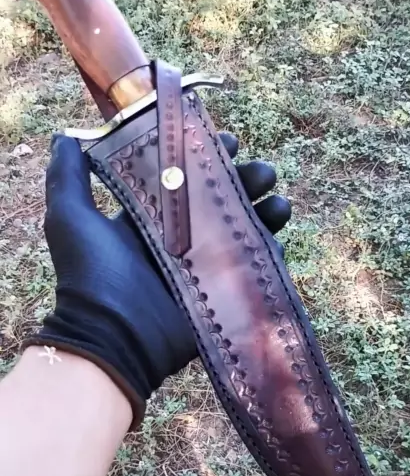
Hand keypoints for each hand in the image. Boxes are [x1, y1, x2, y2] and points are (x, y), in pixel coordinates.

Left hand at [25, 134, 290, 426]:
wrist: (111, 339)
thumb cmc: (90, 276)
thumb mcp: (70, 218)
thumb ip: (67, 176)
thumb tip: (65, 136)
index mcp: (148, 217)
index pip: (184, 177)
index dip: (207, 157)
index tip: (228, 140)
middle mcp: (178, 238)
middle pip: (221, 200)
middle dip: (246, 180)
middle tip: (262, 171)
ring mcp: (202, 266)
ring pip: (243, 230)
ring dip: (266, 213)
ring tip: (278, 203)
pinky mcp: (220, 293)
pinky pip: (252, 269)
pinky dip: (268, 254)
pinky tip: (278, 239)